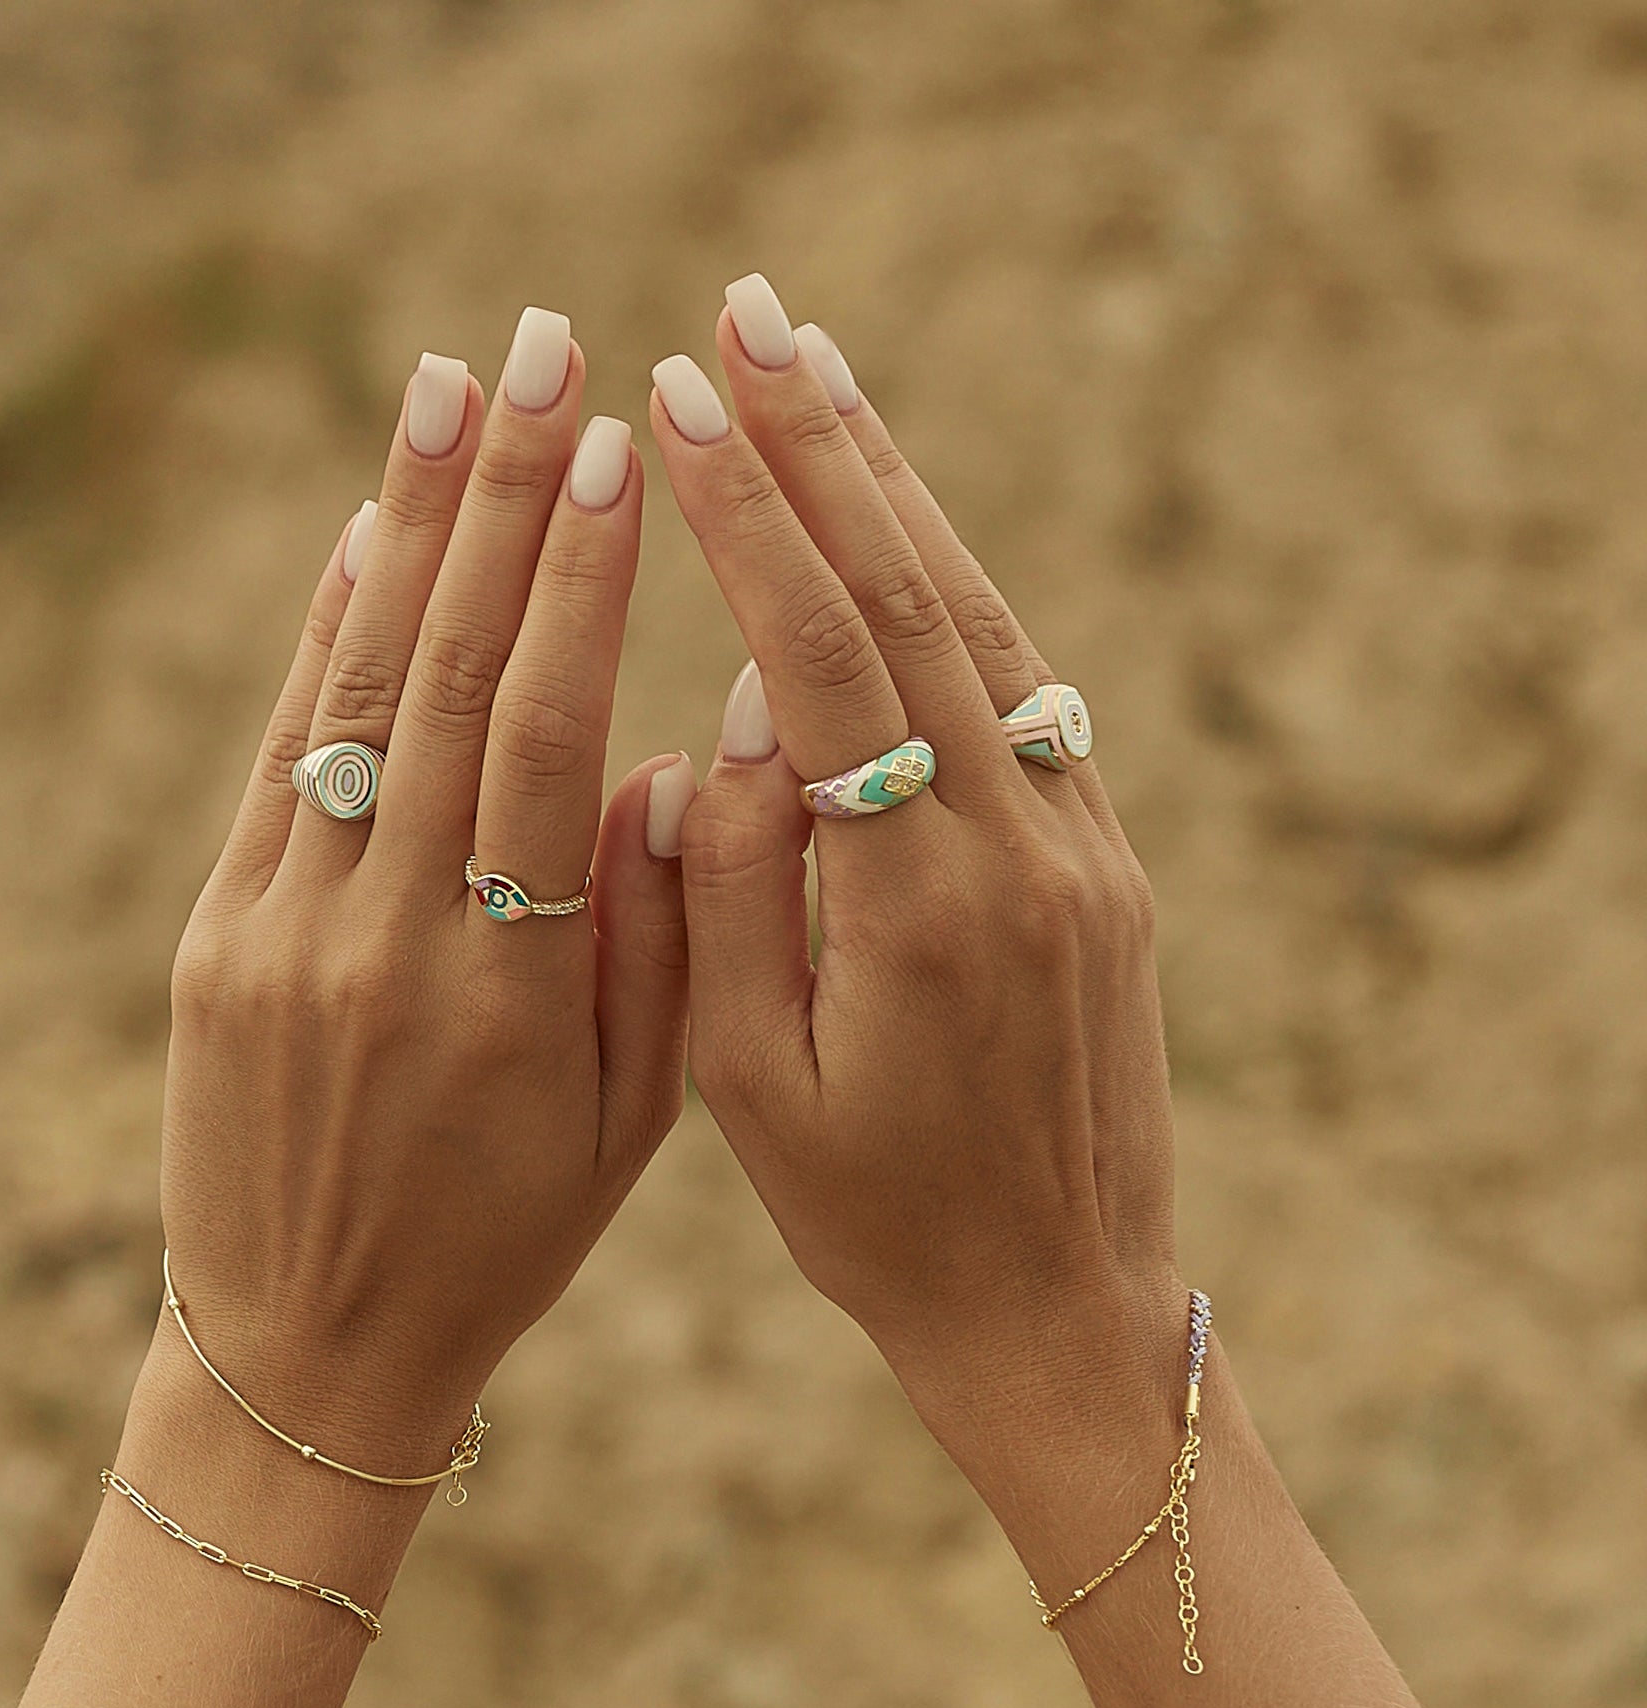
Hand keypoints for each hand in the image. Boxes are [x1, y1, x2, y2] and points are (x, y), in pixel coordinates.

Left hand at [158, 311, 691, 1462]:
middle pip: (439, 681)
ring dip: (402, 532)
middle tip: (536, 347)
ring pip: (349, 699)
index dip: (579, 586)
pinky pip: (278, 762)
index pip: (541, 740)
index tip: (615, 448)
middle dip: (496, 503)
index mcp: (505, 992)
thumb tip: (665, 752)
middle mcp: (381, 942)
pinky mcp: (212, 940)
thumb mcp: (628, 1118)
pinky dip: (321, 642)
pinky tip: (362, 538)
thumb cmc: (505, 1240)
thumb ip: (660, 938)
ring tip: (446, 389)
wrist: (310, 1353)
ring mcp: (278, 934)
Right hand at [651, 277, 1185, 1481]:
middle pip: (925, 604)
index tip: (683, 404)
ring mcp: (1084, 848)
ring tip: (822, 371)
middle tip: (750, 315)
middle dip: (829, 450)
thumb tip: (749, 701)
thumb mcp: (752, 1083)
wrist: (1057, 1310)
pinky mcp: (1107, 861)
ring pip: (990, 626)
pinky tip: (903, 521)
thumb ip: (738, 886)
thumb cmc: (875, 1223)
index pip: (831, 664)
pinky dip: (958, 585)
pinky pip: (1026, 687)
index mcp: (923, 913)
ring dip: (902, 491)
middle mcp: (1025, 853)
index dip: (756, 525)